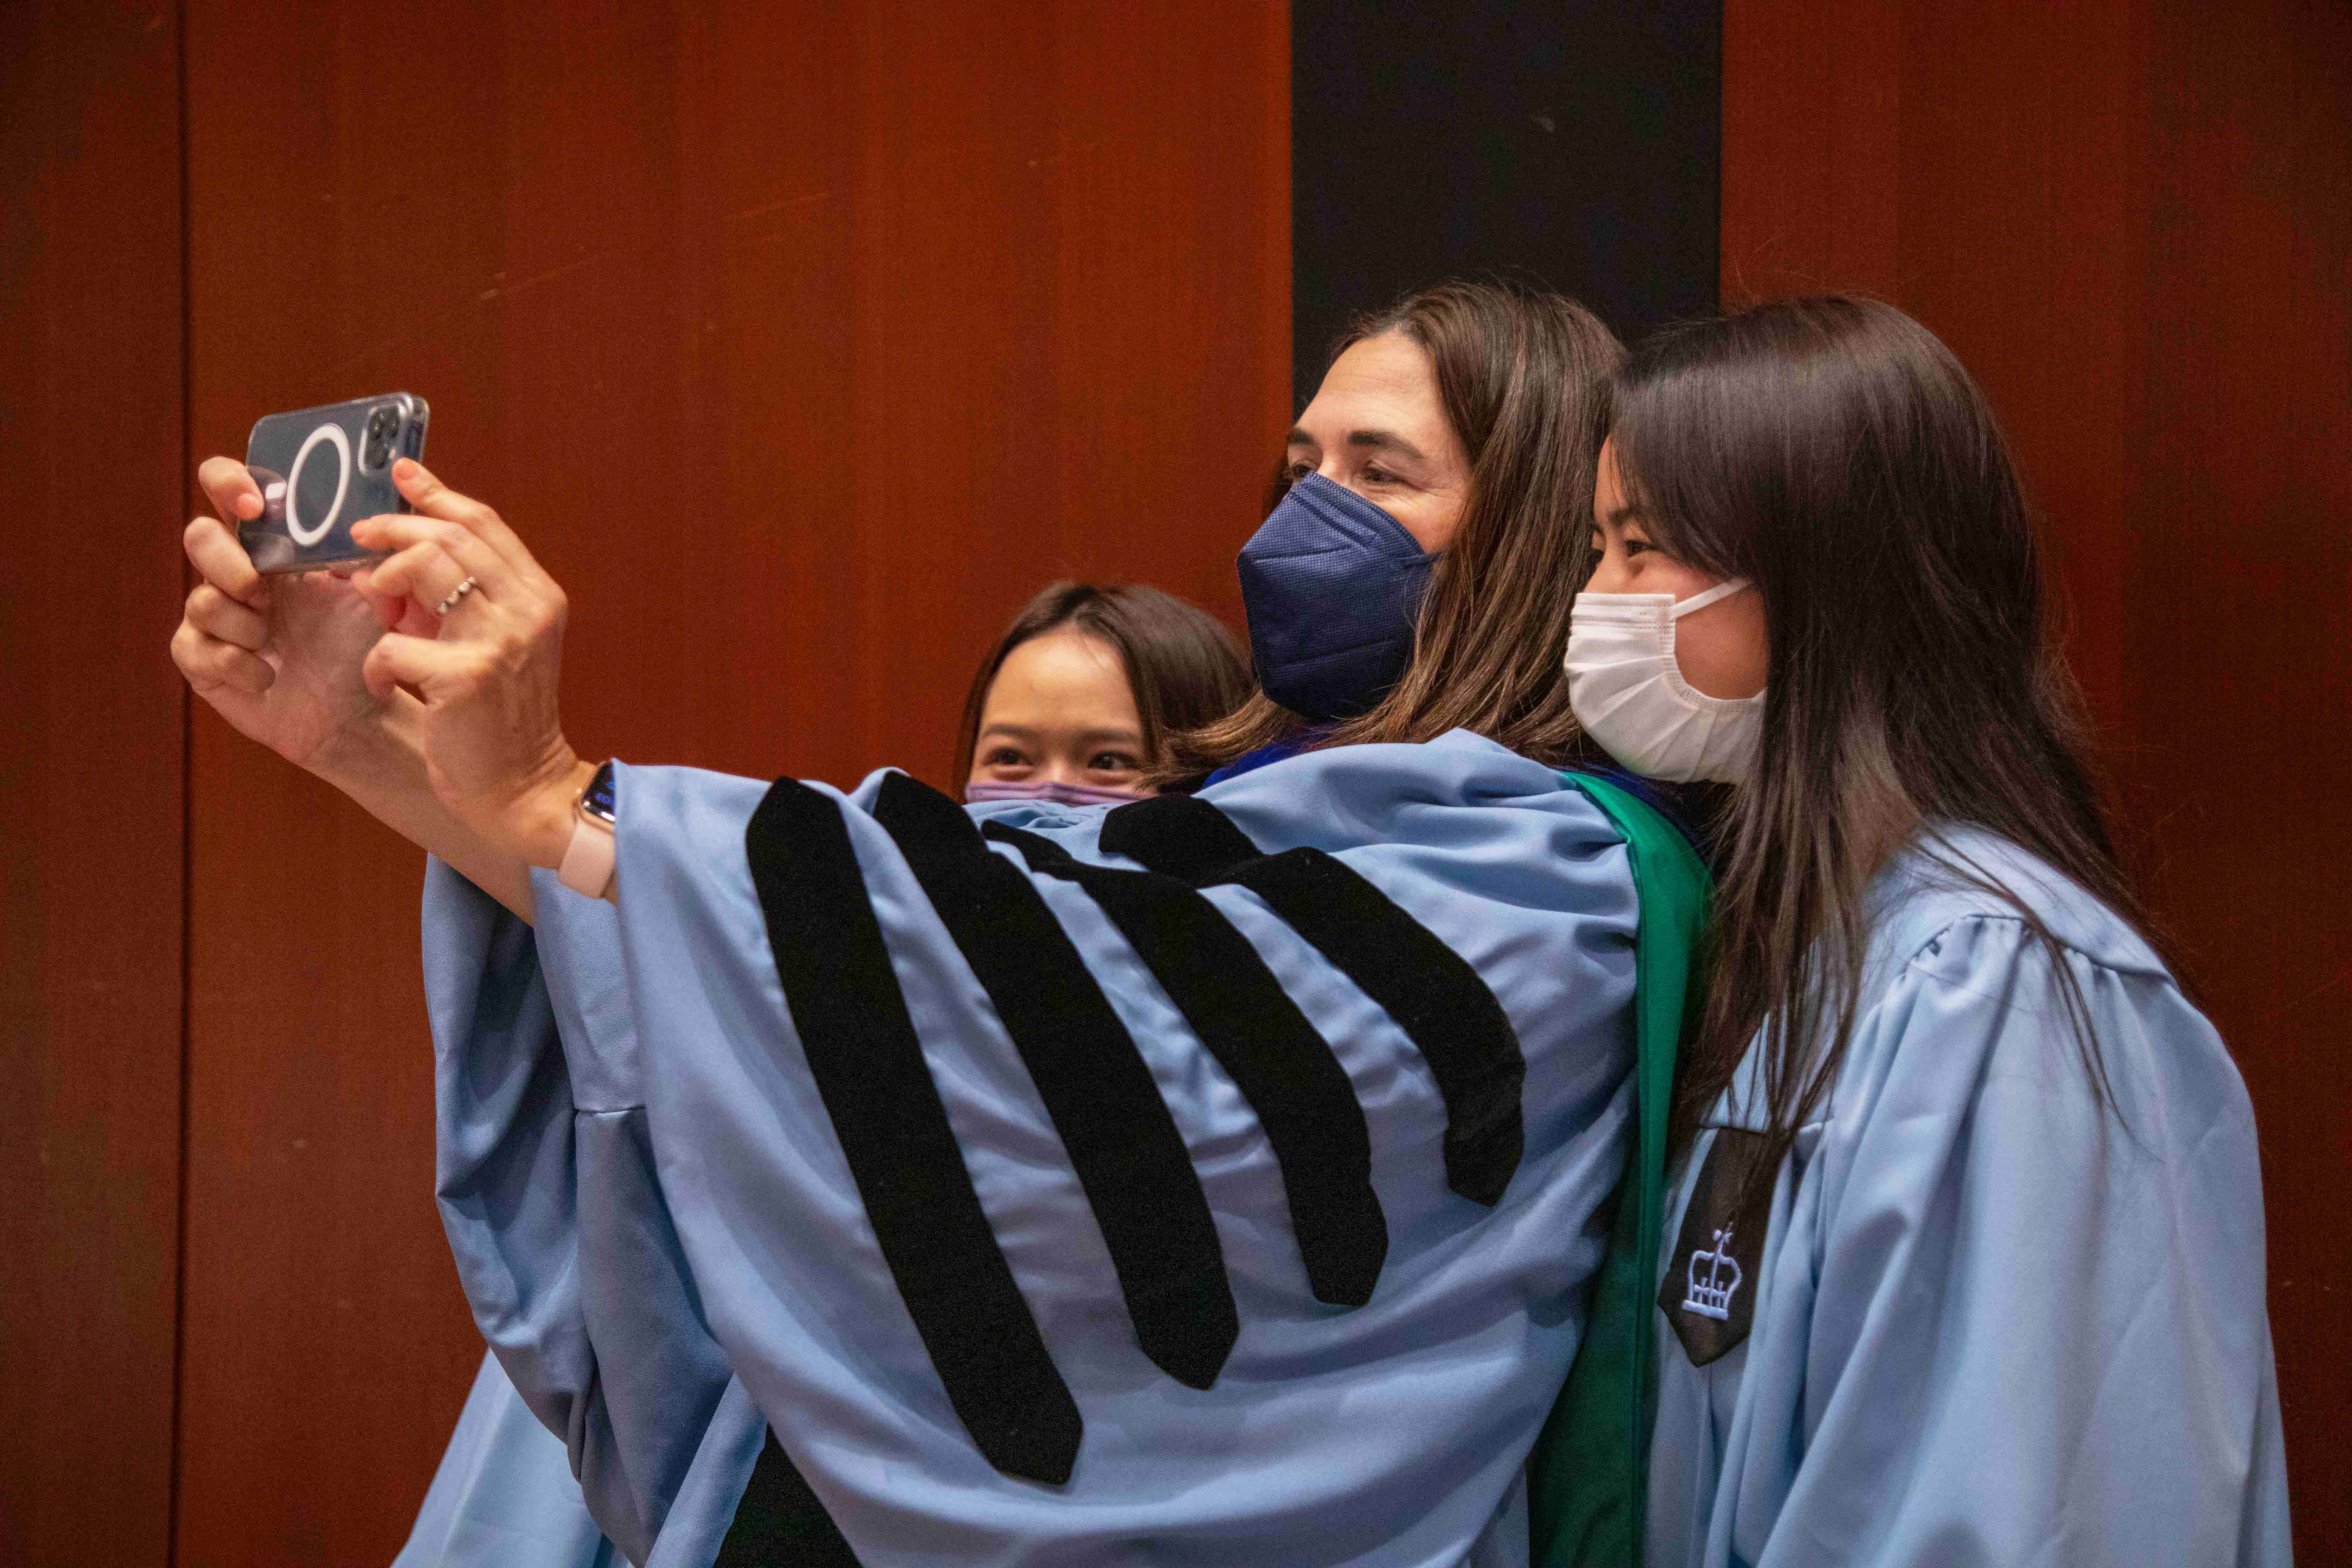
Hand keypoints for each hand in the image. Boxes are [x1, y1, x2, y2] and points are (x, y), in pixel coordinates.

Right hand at [170, 456, 429, 774]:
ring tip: (276, 640)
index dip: (228, 482)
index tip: (252, 505)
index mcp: (271, 544)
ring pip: (202, 598)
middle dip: (227, 561)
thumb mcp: (371, 591)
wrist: (356, 711)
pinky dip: (241, 664)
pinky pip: (198, 648)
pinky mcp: (202, 660)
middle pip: (199, 536)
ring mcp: (213, 617)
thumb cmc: (360, 644)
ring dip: (246, 623)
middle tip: (261, 588)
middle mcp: (235, 572)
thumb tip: (361, 519)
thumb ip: (363, 548)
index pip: (229, 489)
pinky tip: (268, 677)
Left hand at [348, 459, 589, 868]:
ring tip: (377, 616)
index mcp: (539, 596)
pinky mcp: (465, 678)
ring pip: (421, 569)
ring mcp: (499, 642)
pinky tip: (382, 683)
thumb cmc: (500, 718)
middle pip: (449, 536)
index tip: (401, 475)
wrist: (524, 788)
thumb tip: (401, 554)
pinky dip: (375, 663)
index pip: (484, 523)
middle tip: (358, 542)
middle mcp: (527, 610)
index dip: (436, 494)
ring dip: (382, 583)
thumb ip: (467, 598)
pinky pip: (392, 645)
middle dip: (392, 531)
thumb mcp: (498, 644)